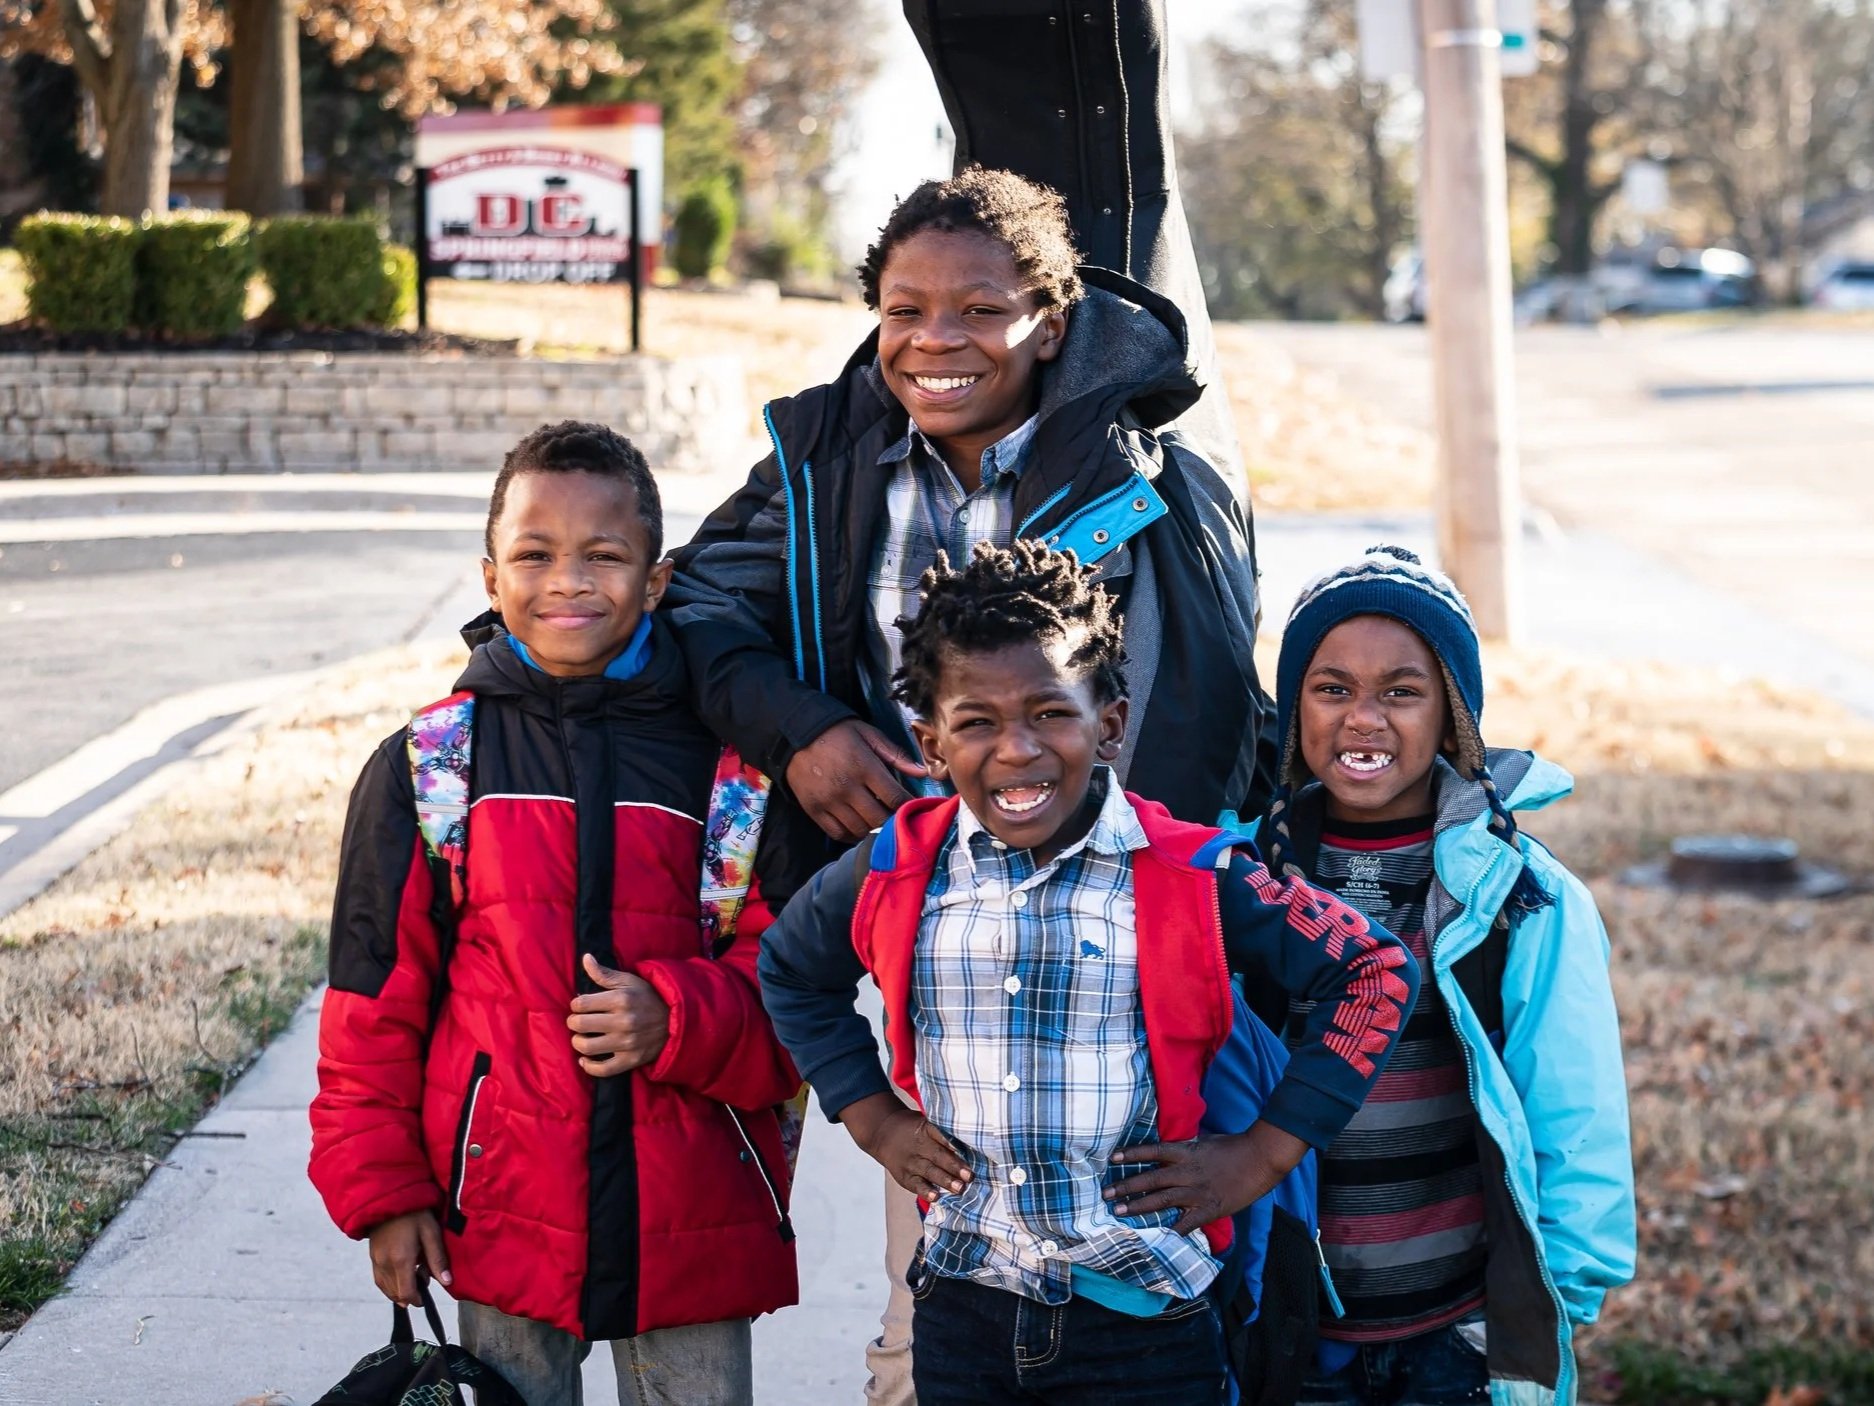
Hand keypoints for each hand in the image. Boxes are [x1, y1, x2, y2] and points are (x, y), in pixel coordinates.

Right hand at [367, 1209, 450, 1305]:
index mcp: (401, 1260)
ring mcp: (375, 1261)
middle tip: (423, 1278)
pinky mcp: (371, 1256)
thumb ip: (438, 1259)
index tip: (425, 1297)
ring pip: (385, 1288)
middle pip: (395, 1294)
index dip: (416, 1299)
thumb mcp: (431, 1233)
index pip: (406, 1293)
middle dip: (410, 1294)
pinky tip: (400, 1274)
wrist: (389, 1197)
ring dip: (399, 1289)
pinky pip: (379, 1278)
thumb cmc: (414, 1213)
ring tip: (414, 1276)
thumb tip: (447, 1282)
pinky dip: (389, 1283)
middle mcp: (385, 1264)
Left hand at [567, 953, 669, 1075]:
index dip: (576, 1004)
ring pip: (586, 1047)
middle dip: (574, 1022)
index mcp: (621, 999)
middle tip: (578, 1021)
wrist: (676, 1020)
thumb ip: (604, 973)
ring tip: (582, 1037)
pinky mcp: (631, 1060)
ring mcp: (627, 1043)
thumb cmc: (648, 998)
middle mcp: (623, 1021)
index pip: (580, 1003)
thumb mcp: (629, 981)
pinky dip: (588, 1066)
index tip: (581, 1006)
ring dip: (578, 1042)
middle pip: (579, 1024)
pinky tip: (586, 1059)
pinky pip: (602, 1069)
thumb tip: (585, 958)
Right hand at [785, 720, 929, 842]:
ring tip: (879, 820)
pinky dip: (852, 835)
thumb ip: (896, 755)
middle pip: (879, 819)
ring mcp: (829, 801)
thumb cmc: (837, 733)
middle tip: (898, 818)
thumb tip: (923, 773)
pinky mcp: (814, 810)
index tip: (916, 808)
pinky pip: (838, 833)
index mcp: (864, 767)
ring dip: (874, 829)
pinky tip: (860, 827)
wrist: (795, 734)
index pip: (895, 798)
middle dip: (893, 821)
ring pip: (860, 830)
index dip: (910, 806)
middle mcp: (847, 788)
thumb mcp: (869, 735)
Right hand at [839, 1092, 971, 1200]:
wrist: (883, 1133)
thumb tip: (974, 1142)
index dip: (954, 1143)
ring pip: (929, 1172)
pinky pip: (916, 1184)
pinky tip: (935, 1197)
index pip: (941, 1135)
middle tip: (969, 1175)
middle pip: (937, 1155)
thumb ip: (945, 1132)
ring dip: (945, 1180)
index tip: (970, 1149)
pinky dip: (925, 1191)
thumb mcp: (926, 1122)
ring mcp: (910, 1162)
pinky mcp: (904, 1176)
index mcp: (925, 1128)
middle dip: (954, 1166)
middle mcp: (918, 1145)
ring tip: (959, 1188)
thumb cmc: (914, 1129)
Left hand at [1105, 1120, 1309, 1234]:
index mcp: (1186, 1153)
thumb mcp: (1205, 1141)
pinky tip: (1157, 1237)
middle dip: (1126, 1186)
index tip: (1113, 1158)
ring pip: (1162, 1201)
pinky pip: (1186, 1223)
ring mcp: (1197, 1192)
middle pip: (1151, 1179)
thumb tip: (1168, 1150)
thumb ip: (1185, 1148)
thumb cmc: (1234, 1147)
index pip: (1153, 1152)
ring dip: (1138, 1206)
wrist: (1260, 1158)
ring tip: (1119, 1210)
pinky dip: (1172, 1230)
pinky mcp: (1209, 1209)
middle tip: (1106, 1193)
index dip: (1132, 1155)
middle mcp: (1187, 1173)